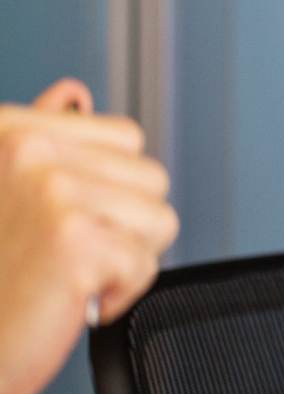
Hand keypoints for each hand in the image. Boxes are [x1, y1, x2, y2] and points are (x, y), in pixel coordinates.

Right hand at [0, 79, 179, 393]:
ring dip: (125, 258)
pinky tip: (68, 298)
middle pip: (151, 176)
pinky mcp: (73, 239)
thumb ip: (39, 140)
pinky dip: (119, 292)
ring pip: (159, 217)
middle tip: (63, 253)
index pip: (125, 136)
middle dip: (124, 225)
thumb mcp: (3, 192)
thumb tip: (74, 94)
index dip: (113, 187)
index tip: (66, 219)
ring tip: (66, 273)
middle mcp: (25, 149)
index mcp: (9, 130)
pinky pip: (147, 262)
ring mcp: (50, 190)